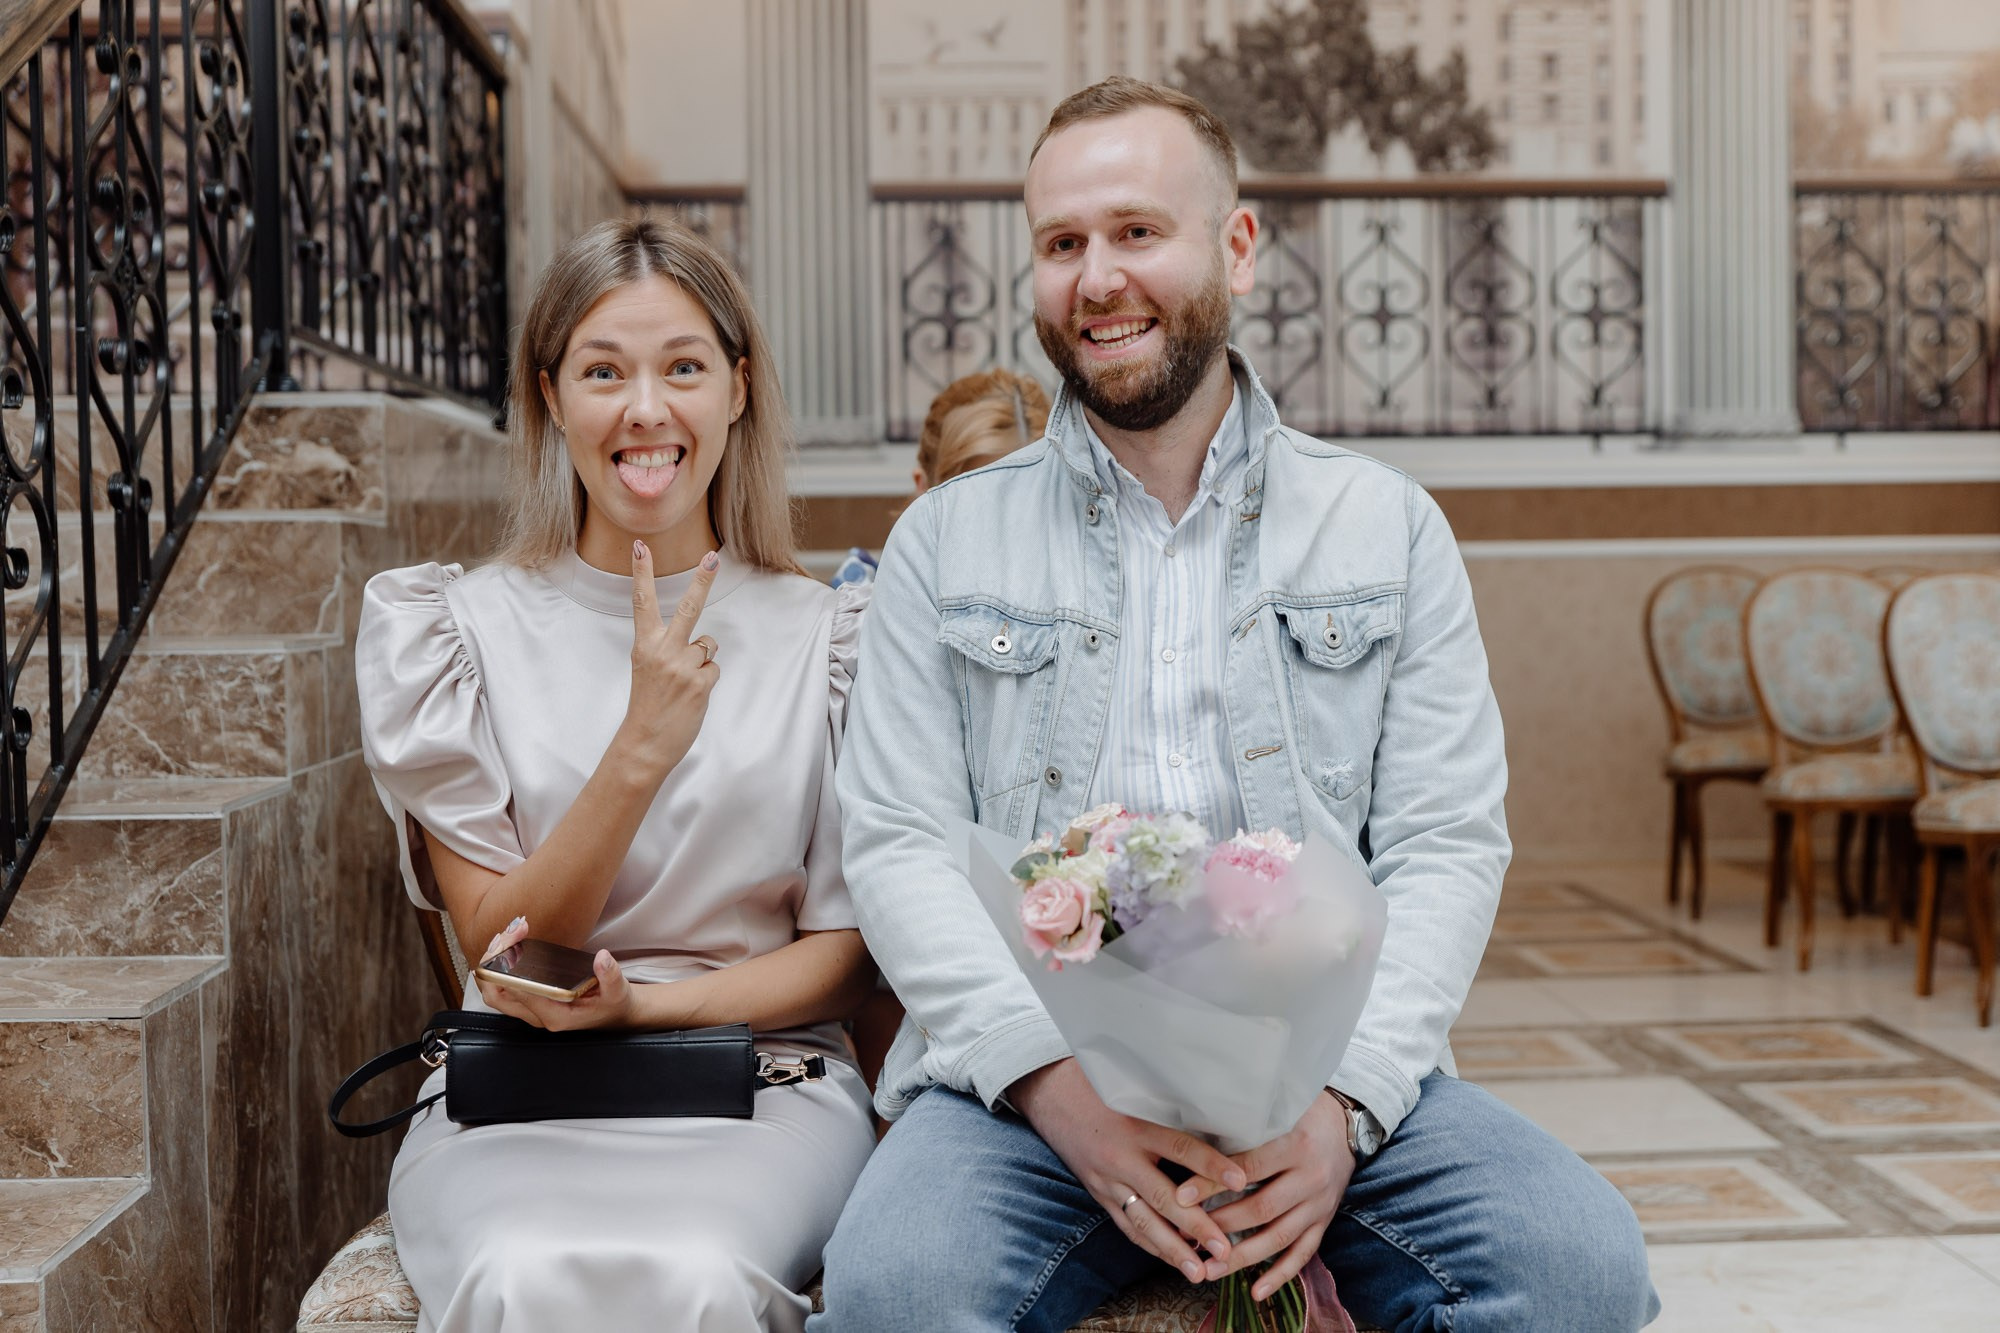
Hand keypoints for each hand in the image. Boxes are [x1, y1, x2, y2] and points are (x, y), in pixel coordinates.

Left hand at [476, 916, 636, 1031]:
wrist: (614, 1014)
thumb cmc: (612, 1004)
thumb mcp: (618, 991)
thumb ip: (610, 975)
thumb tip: (602, 958)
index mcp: (555, 1016)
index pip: (520, 996)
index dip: (509, 972)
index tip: (511, 946)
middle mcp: (537, 1015)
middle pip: (496, 995)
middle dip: (491, 964)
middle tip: (505, 935)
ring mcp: (531, 1009)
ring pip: (495, 990)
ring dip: (493, 962)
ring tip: (508, 933)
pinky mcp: (529, 1000)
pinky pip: (503, 986)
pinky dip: (500, 965)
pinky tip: (510, 942)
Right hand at [616, 542, 720, 778]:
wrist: (644, 744)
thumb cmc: (647, 707)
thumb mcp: (647, 670)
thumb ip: (665, 649)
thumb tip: (699, 642)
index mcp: (644, 646)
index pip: (642, 602)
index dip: (642, 572)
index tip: (640, 546)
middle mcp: (663, 651)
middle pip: (688, 608)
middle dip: (701, 580)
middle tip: (711, 558)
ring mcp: (682, 666)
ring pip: (708, 645)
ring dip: (702, 660)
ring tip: (684, 682)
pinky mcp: (699, 683)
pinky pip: (713, 669)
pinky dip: (706, 681)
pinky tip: (691, 695)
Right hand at [1008, 1059, 1246, 1285]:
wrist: (1051, 1096)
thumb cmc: (1100, 1087)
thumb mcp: (1135, 1090)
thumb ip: (1171, 1108)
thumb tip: (1221, 1120)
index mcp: (1135, 1126)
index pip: (1179, 1147)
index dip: (1211, 1164)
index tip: (1240, 1180)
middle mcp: (1120, 1157)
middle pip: (1162, 1197)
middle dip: (1196, 1227)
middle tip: (1223, 1250)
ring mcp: (1106, 1180)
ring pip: (1142, 1222)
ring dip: (1172, 1250)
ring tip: (1199, 1272)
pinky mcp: (1098, 1194)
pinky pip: (1126, 1225)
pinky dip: (1150, 1245)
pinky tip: (1173, 1260)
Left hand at [1195, 1091, 1355, 1299]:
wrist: (1349, 1126)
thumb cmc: (1302, 1112)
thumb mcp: (1278, 1109)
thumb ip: (1245, 1124)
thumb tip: (1196, 1139)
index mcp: (1295, 1144)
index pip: (1248, 1168)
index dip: (1213, 1183)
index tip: (1181, 1196)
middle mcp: (1310, 1177)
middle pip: (1262, 1208)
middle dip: (1221, 1225)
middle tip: (1186, 1236)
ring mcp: (1320, 1204)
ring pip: (1279, 1237)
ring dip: (1242, 1258)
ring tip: (1209, 1269)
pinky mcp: (1324, 1222)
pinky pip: (1303, 1254)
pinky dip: (1280, 1276)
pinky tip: (1256, 1292)